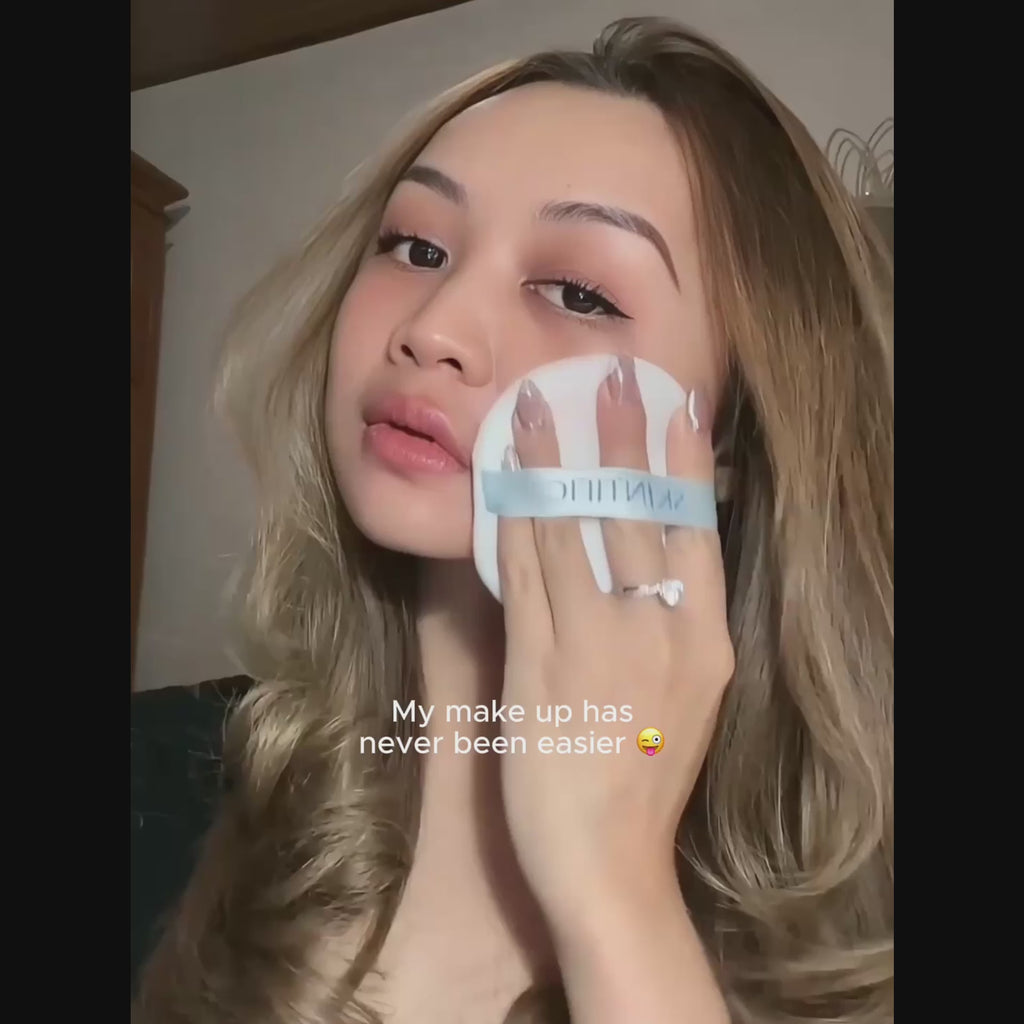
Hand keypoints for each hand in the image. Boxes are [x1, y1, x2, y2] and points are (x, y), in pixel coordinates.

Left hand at [496, 355, 734, 932]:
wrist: (610, 866)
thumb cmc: (646, 782)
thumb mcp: (685, 699)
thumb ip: (671, 626)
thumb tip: (647, 558)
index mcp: (706, 639)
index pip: (697, 528)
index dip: (685, 461)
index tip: (678, 405)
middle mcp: (660, 629)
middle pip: (635, 513)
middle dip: (619, 438)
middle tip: (610, 376)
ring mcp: (598, 643)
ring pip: (570, 531)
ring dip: (549, 463)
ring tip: (535, 408)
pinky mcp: (540, 663)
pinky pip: (524, 574)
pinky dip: (510, 522)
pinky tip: (500, 483)